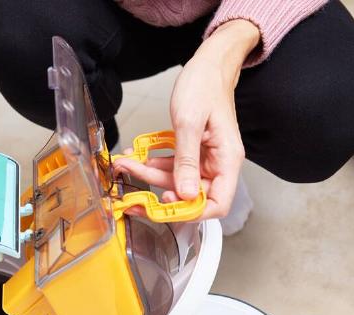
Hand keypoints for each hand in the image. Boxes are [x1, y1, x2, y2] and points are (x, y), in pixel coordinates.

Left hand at [113, 20, 258, 219]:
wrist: (209, 64)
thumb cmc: (204, 85)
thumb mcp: (189, 122)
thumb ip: (186, 161)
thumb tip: (185, 194)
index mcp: (227, 160)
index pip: (217, 204)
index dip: (192, 211)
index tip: (166, 204)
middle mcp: (218, 164)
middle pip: (191, 195)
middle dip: (159, 192)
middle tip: (133, 190)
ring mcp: (205, 159)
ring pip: (177, 181)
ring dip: (150, 175)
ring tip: (127, 165)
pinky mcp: (193, 152)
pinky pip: (174, 166)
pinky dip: (155, 164)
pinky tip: (138, 157)